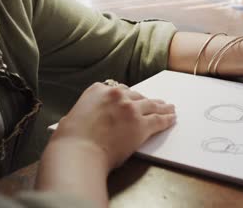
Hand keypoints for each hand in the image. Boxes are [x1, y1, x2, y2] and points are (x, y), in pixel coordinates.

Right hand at [51, 82, 175, 169]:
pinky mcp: (141, 125)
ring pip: (151, 106)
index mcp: (98, 90)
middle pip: (137, 96)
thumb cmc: (71, 139)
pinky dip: (166, 120)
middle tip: (156, 103)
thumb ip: (88, 110)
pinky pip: (158, 120)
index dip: (127, 96)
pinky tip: (171, 119)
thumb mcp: (74, 115)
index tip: (133, 99)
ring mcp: (130, 109)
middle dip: (146, 101)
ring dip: (162, 107)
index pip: (119, 90)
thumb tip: (90, 116)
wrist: (79, 152)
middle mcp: (116, 95)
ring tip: (169, 108)